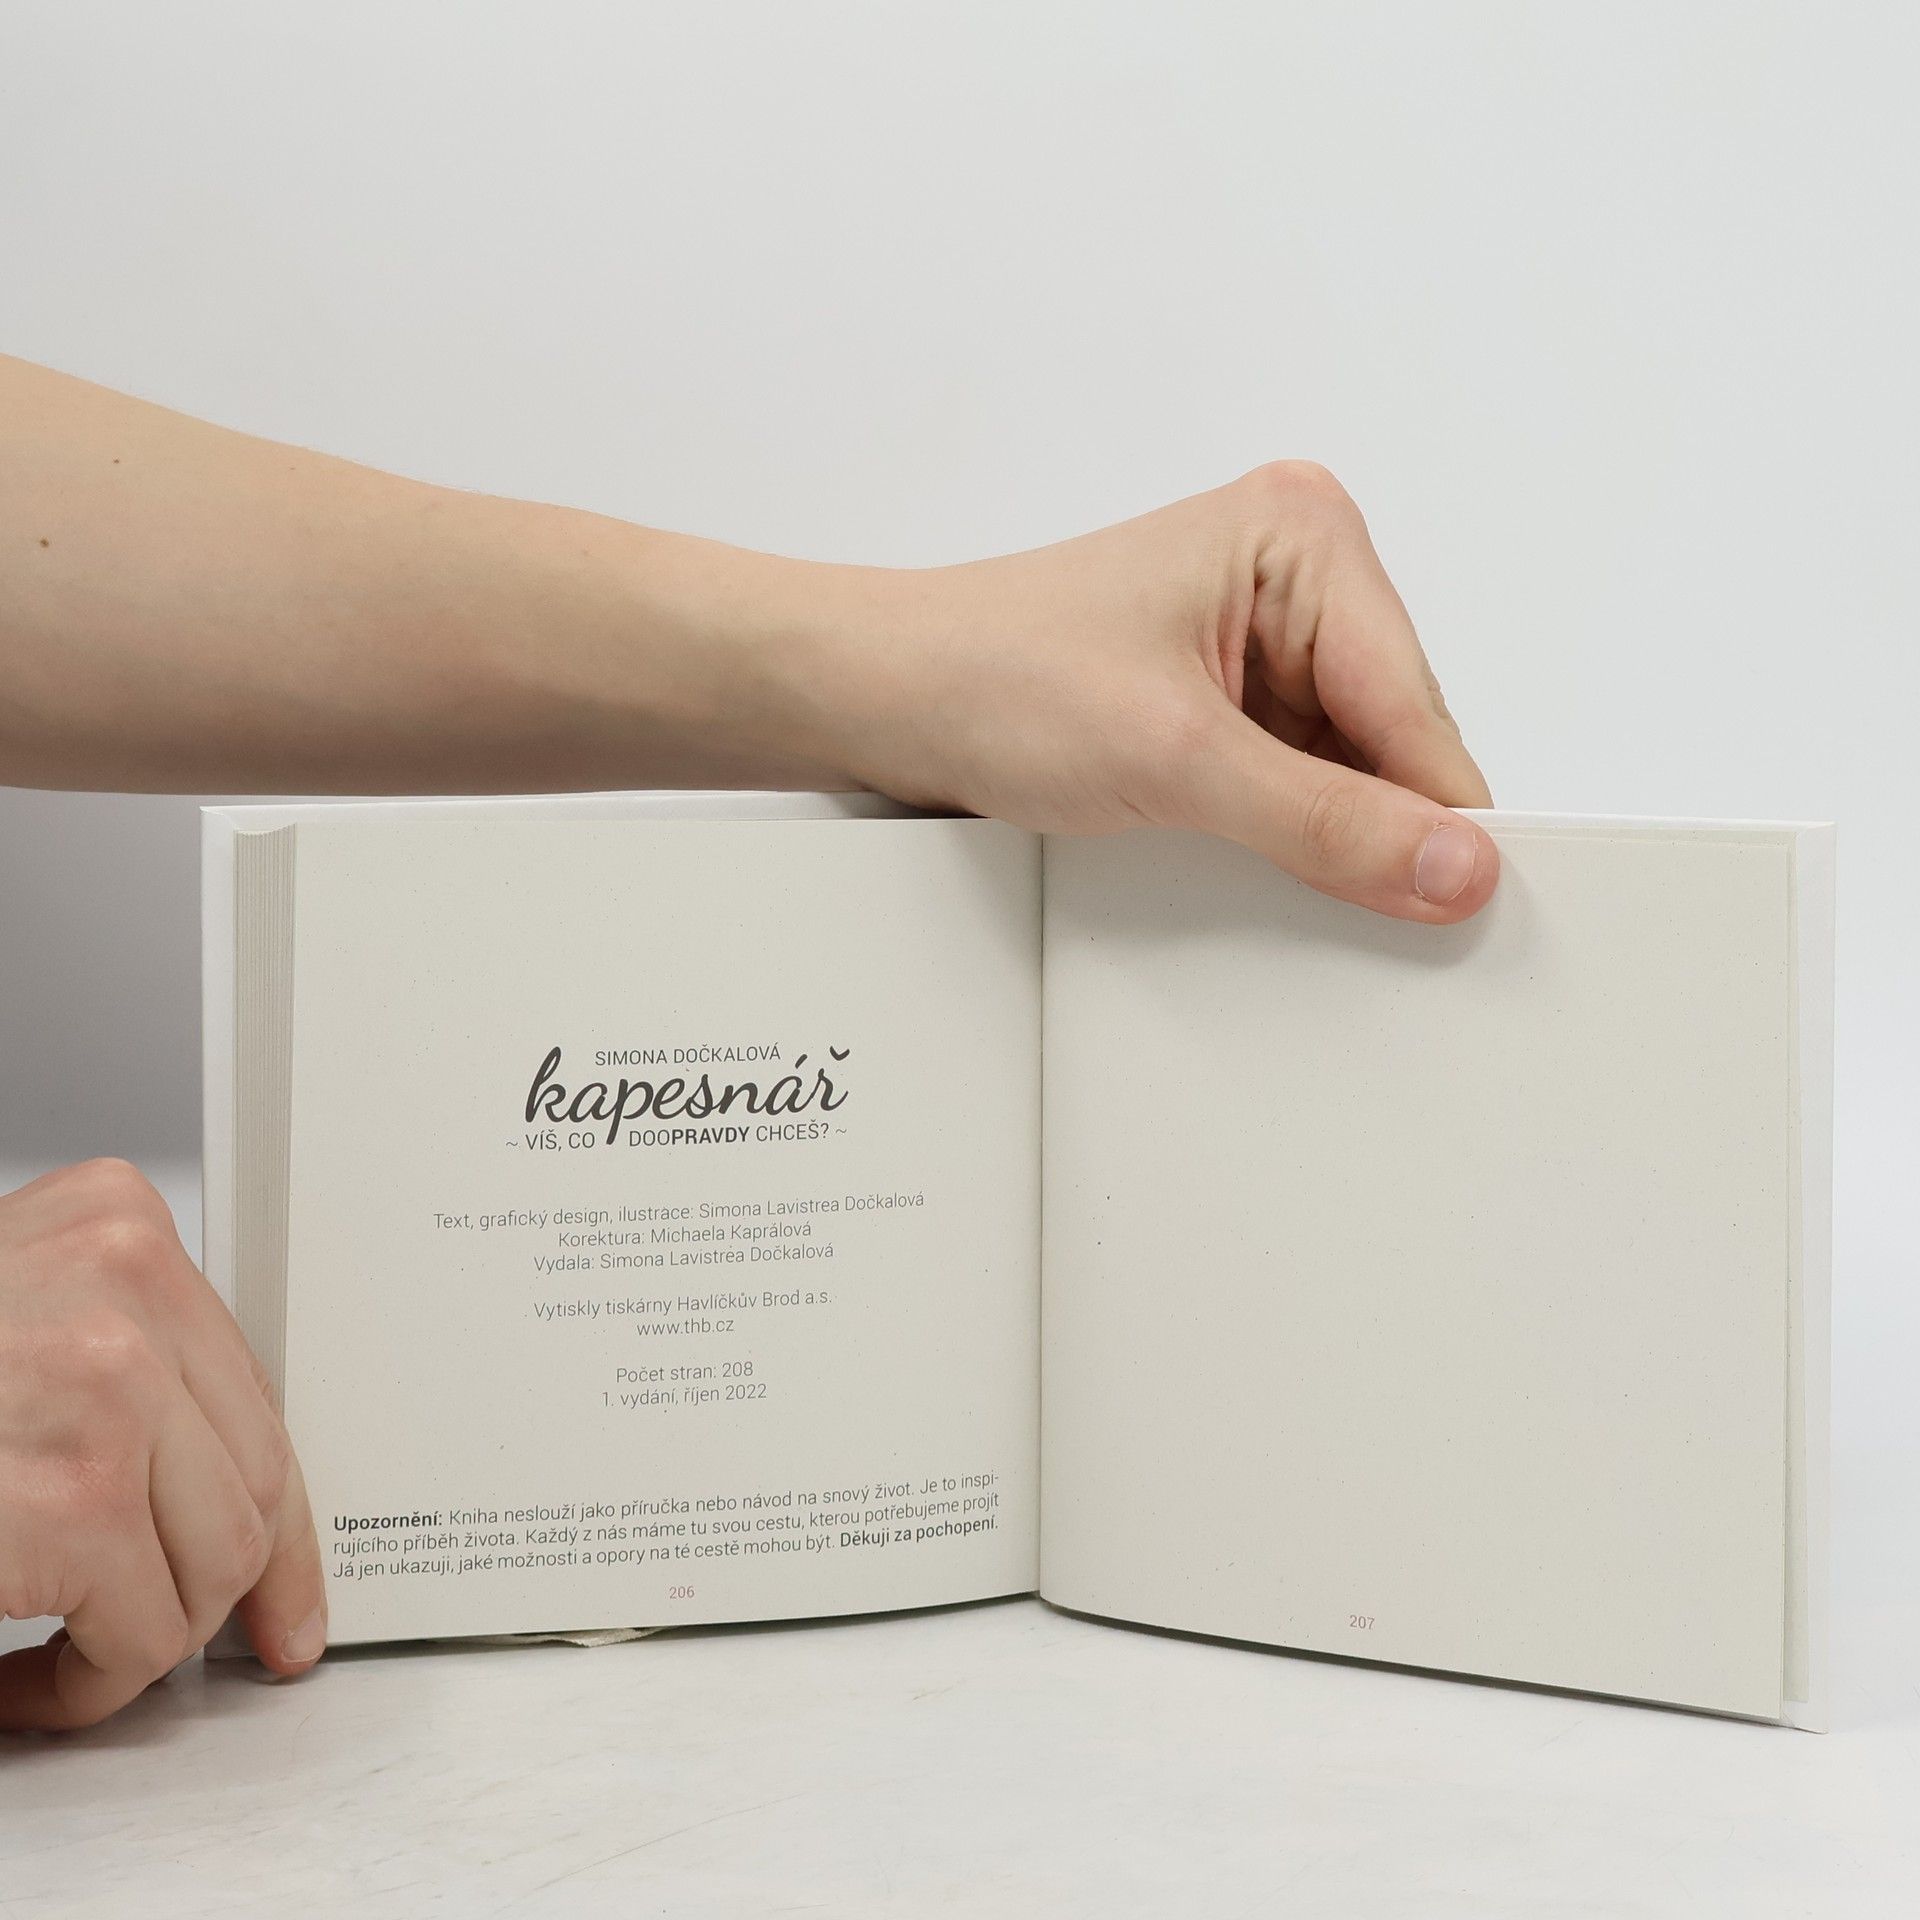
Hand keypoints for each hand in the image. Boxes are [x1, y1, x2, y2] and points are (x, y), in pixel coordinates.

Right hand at [0, 1159, 324, 1729]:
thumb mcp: (11, 1320)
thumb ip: (107, 1367)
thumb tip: (215, 1495)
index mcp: (116, 1224)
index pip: (252, 1387)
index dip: (279, 1517)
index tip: (286, 1599)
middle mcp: (129, 1282)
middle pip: (252, 1480)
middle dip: (200, 1591)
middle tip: (130, 1645)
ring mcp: (111, 1381)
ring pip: (215, 1563)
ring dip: (137, 1642)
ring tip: (52, 1658)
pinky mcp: (74, 1498)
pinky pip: (140, 1633)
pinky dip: (83, 1688)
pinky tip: (16, 1683)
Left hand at [843, 462, 1497, 921]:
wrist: (881, 698)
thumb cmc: (991, 677)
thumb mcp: (1177, 761)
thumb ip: (1326, 822)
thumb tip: (1456, 864)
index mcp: (1302, 536)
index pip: (1417, 704)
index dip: (1435, 814)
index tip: (1460, 906)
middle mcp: (1293, 574)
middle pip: (1393, 738)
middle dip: (1365, 820)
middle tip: (1324, 891)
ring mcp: (1258, 637)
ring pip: (1348, 770)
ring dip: (1313, 828)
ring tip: (1223, 838)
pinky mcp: (1223, 694)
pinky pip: (1295, 780)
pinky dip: (1277, 828)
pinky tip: (1222, 842)